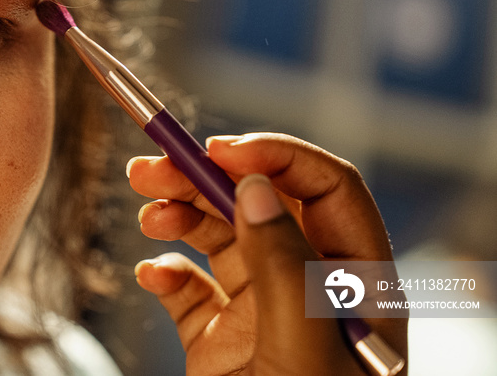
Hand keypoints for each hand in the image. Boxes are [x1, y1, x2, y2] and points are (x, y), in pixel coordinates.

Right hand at [129, 133, 407, 374]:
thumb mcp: (300, 352)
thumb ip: (283, 265)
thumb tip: (257, 187)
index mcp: (353, 283)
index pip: (326, 190)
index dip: (277, 157)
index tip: (219, 148)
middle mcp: (307, 287)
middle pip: (259, 205)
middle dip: (206, 179)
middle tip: (151, 168)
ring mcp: (261, 310)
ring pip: (218, 238)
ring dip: (179, 216)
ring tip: (146, 213)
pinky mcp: (219, 336)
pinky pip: (190, 287)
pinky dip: (166, 272)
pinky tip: (151, 274)